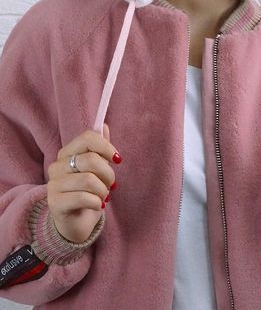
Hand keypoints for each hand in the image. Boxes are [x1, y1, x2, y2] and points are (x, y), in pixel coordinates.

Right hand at [47, 123, 120, 242]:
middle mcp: (57, 166)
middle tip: (111, 185)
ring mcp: (54, 185)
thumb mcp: (96, 170)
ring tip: (103, 197)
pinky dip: (97, 203)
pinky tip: (97, 206)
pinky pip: (84, 198)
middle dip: (108, 174)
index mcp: (67, 153)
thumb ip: (99, 148)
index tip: (117, 159)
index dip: (106, 146)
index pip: (87, 137)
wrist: (75, 224)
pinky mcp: (55, 203)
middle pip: (91, 159)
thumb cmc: (87, 193)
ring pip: (88, 180)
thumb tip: (104, 126)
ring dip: (103, 191)